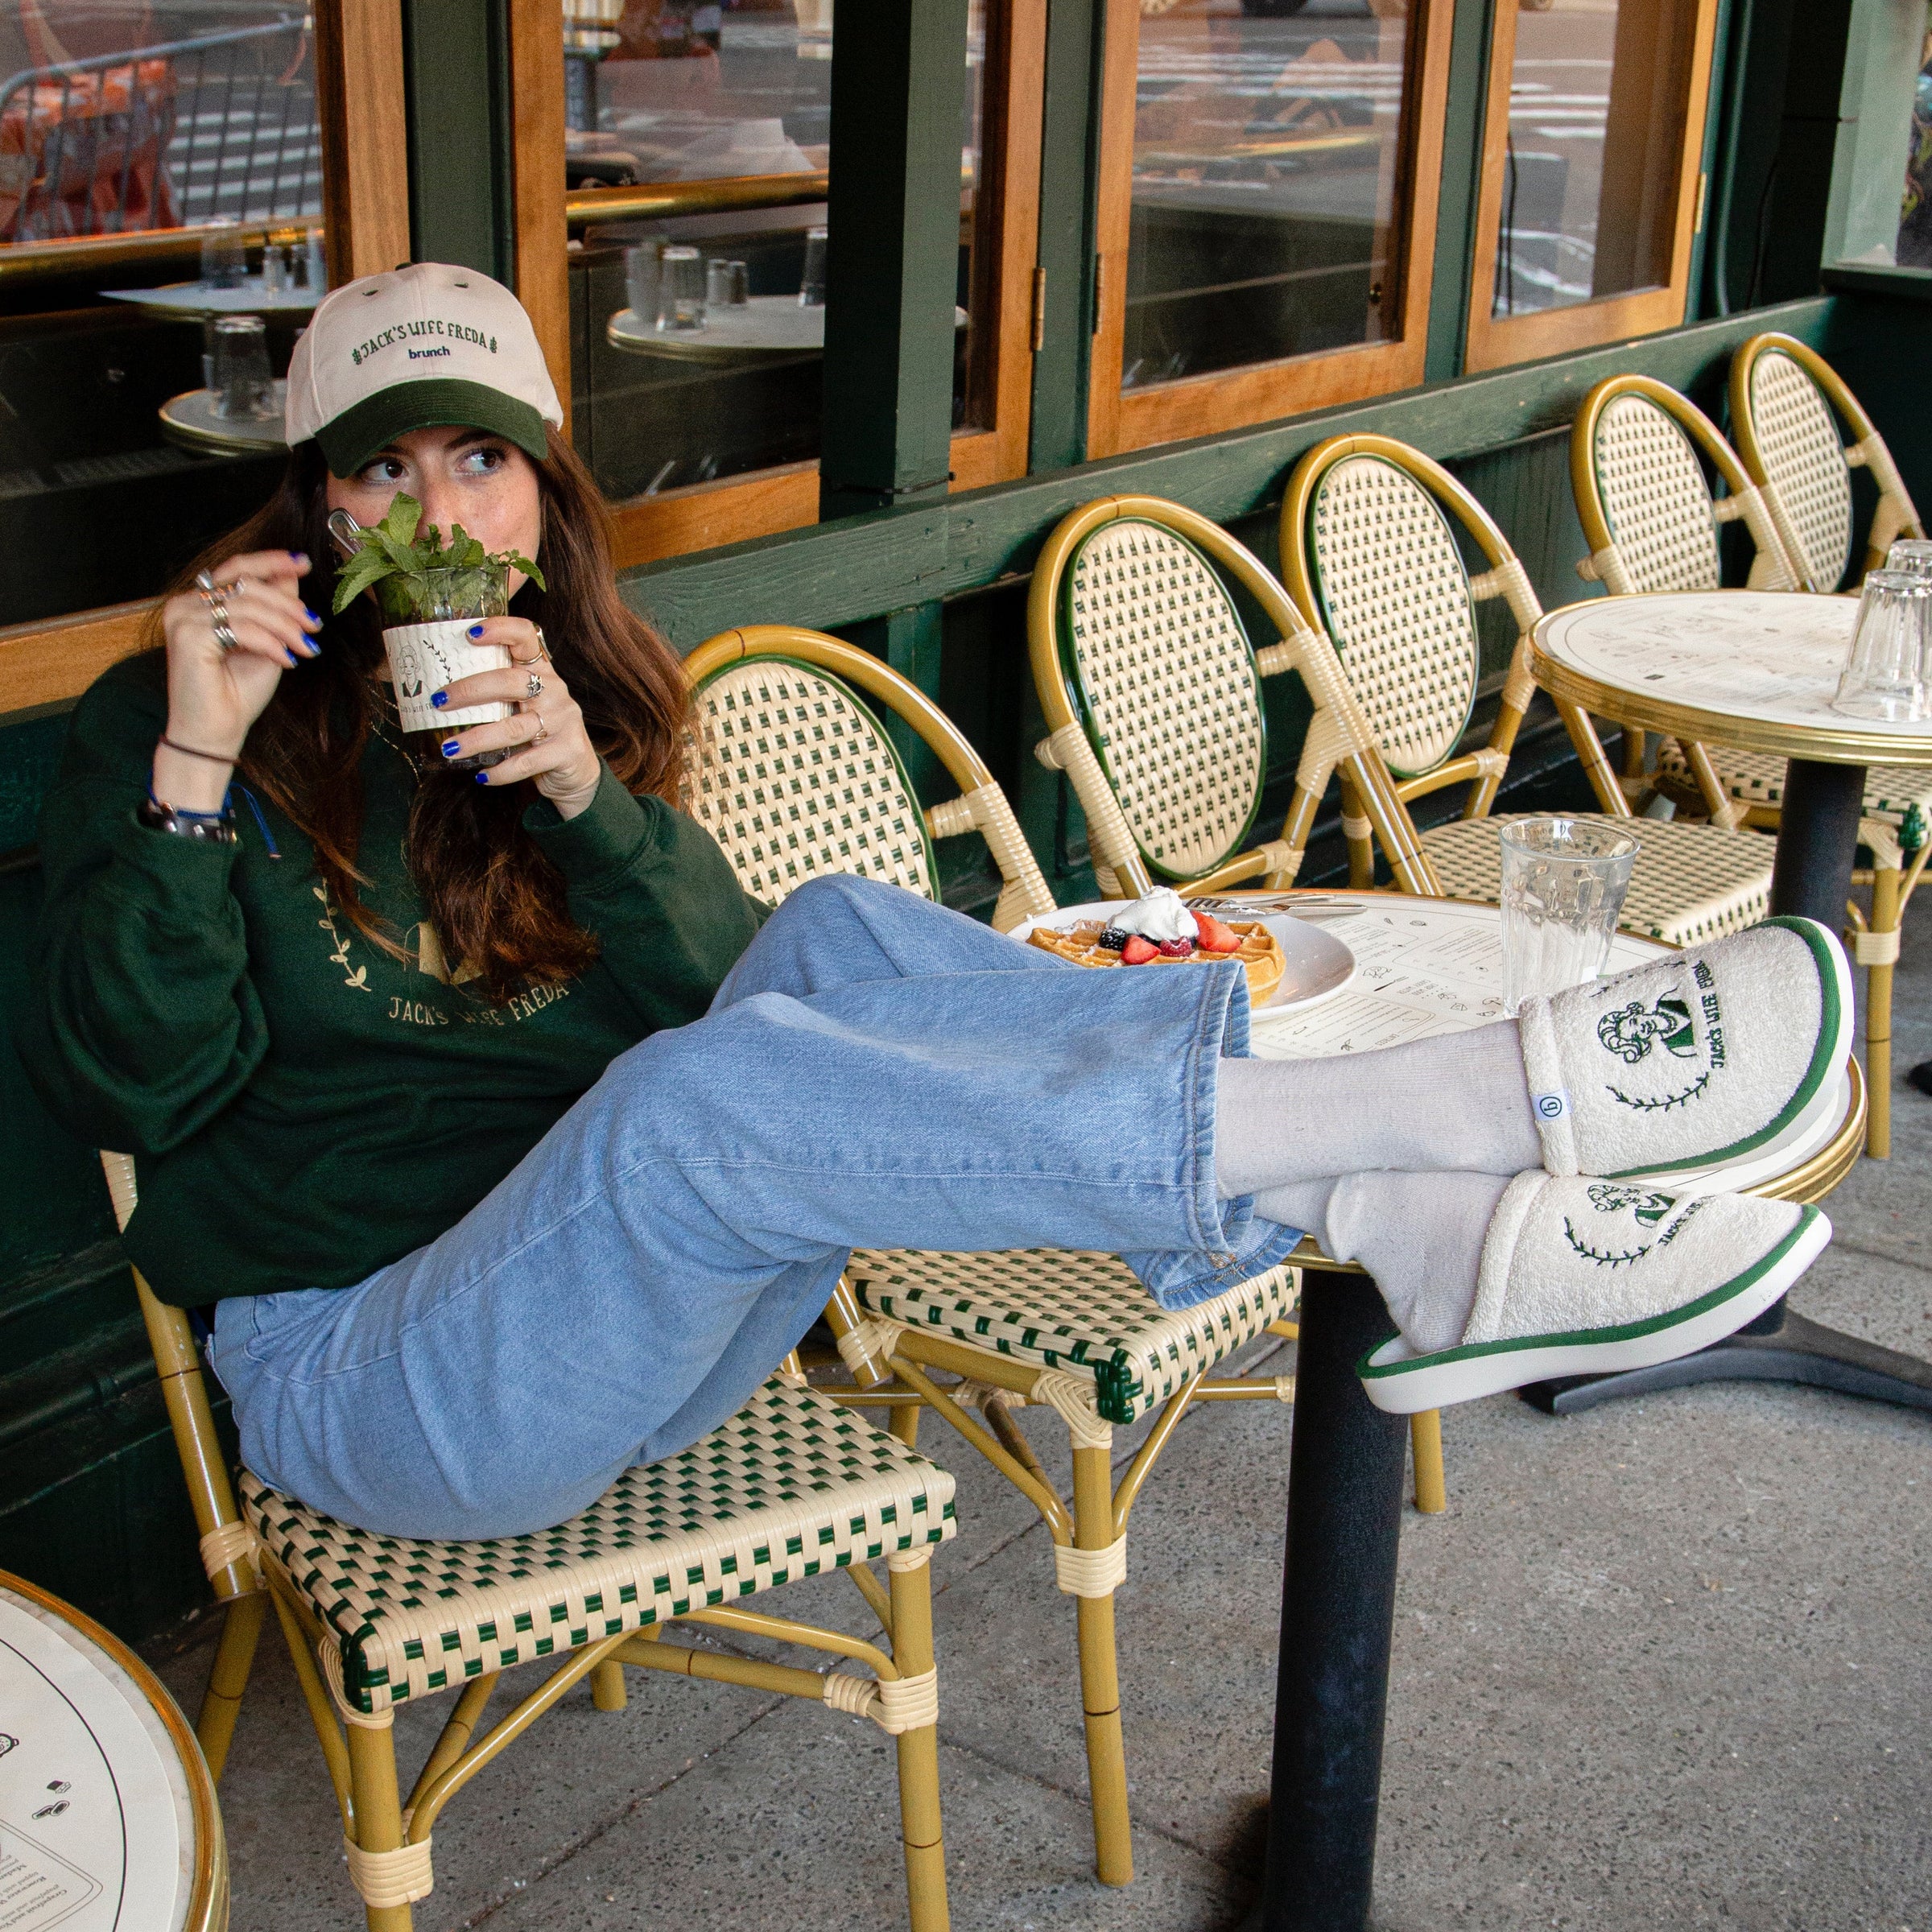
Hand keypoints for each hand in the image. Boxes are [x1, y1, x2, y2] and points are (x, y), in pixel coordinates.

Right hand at [153, 550, 319, 810]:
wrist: (216, 734)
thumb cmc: (237, 693)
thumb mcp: (266, 642)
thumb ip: (274, 608)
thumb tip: (292, 574)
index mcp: (200, 603)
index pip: (237, 569)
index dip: (271, 562)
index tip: (304, 563)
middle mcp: (185, 605)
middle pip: (246, 585)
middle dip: (288, 605)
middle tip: (314, 626)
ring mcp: (183, 619)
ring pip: (248, 606)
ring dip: (285, 627)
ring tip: (305, 648)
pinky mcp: (188, 637)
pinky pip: (241, 629)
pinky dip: (270, 644)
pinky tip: (287, 661)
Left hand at [431, 619, 601, 817]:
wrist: (576, 771)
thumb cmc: (537, 733)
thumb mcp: (520, 706)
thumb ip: (493, 696)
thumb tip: (434, 697)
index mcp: (540, 671)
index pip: (525, 636)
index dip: (500, 629)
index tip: (469, 634)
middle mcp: (553, 690)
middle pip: (511, 681)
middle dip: (470, 690)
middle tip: (439, 702)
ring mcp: (563, 720)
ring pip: (514, 727)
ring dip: (477, 739)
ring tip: (450, 748)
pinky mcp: (566, 751)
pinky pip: (527, 761)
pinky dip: (501, 771)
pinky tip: (482, 776)